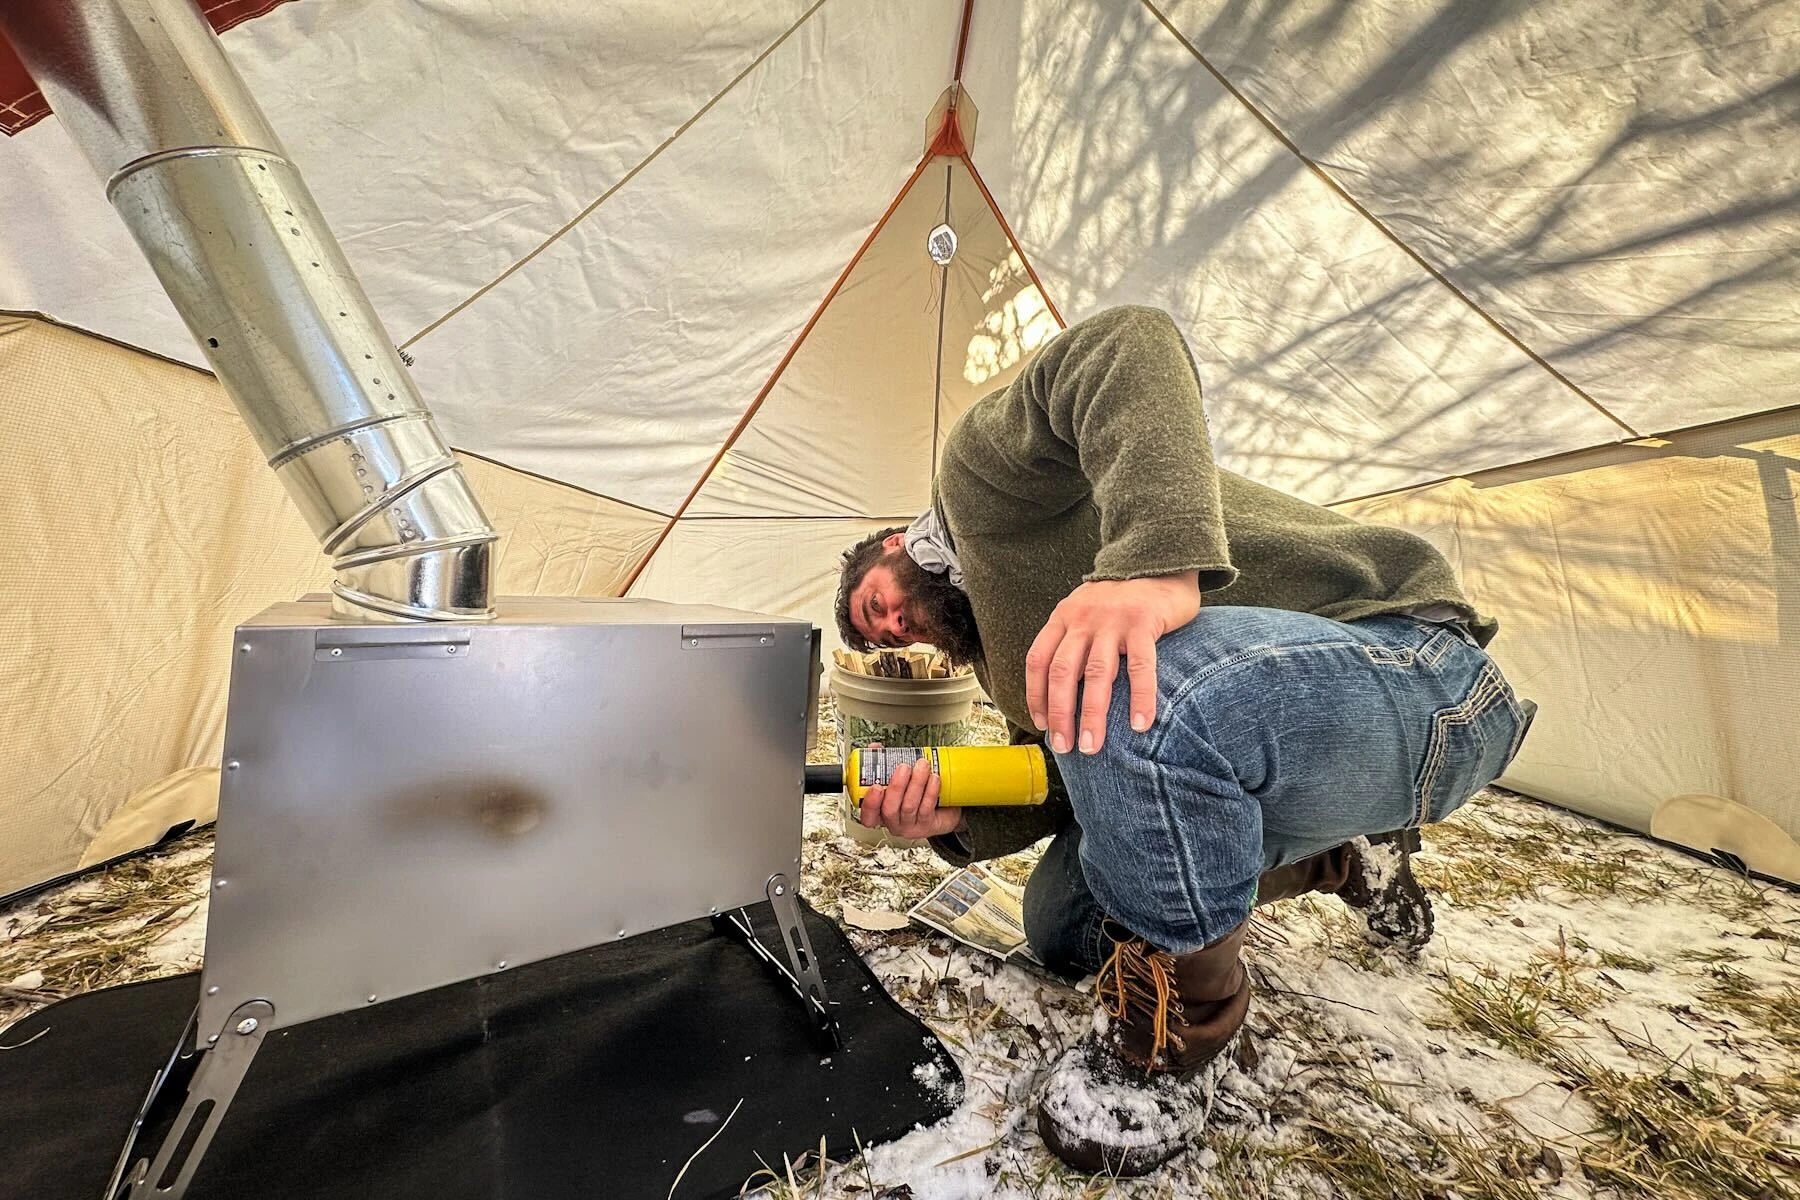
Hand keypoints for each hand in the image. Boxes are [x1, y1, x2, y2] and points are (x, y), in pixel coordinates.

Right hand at [858, 757, 964, 839]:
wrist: (941, 810)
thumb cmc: (913, 793)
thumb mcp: (896, 778)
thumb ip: (882, 764)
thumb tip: (874, 748)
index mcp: (880, 813)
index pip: (868, 816)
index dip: (869, 803)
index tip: (875, 786)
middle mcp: (894, 822)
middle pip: (889, 809)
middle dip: (896, 787)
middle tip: (904, 767)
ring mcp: (910, 825)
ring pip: (909, 807)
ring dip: (916, 783)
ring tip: (922, 766)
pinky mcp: (928, 824)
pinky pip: (927, 808)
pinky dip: (930, 791)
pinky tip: (934, 779)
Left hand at [1025, 571, 1200, 755]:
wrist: (1159, 561)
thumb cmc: (1121, 600)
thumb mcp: (1086, 611)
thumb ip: (1074, 641)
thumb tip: (1064, 691)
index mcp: (1063, 618)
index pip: (1038, 661)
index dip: (1035, 695)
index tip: (1041, 724)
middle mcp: (1082, 619)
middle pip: (1062, 672)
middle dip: (1060, 714)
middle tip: (1064, 747)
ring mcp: (1113, 620)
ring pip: (1096, 674)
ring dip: (1091, 715)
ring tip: (1092, 746)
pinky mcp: (1144, 622)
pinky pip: (1141, 667)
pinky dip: (1140, 698)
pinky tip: (1141, 724)